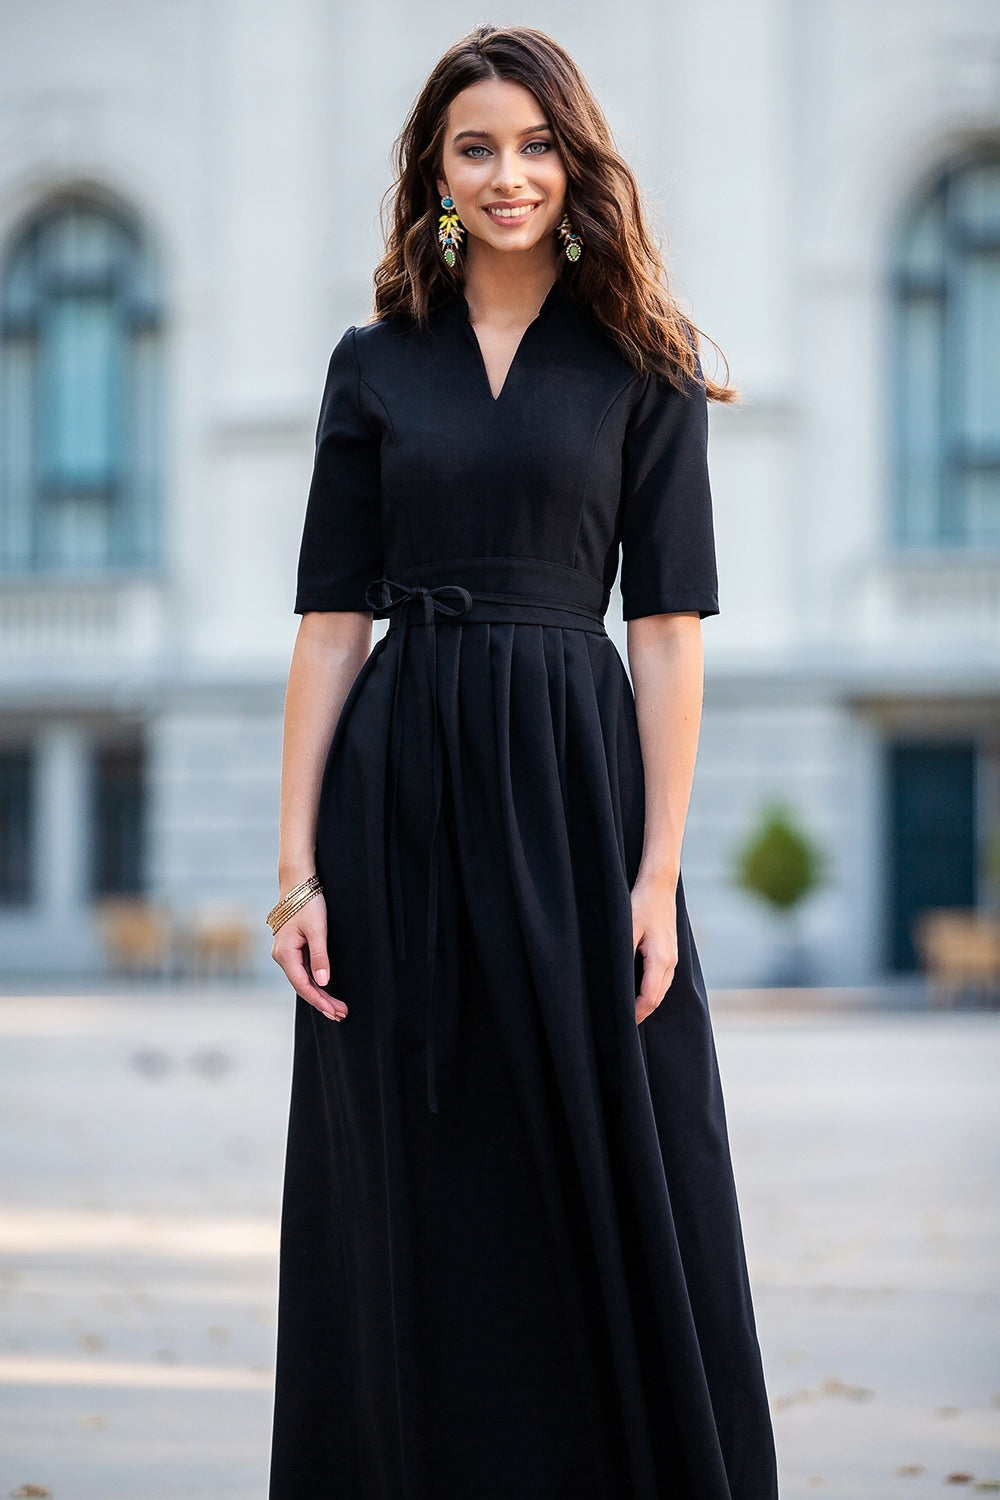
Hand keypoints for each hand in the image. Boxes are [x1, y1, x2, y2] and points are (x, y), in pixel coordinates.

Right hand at [269, 890, 347, 1021]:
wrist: (298, 883)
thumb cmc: (308, 903)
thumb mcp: (318, 929)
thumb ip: (320, 956)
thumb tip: (322, 982)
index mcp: (285, 953)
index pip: (303, 986)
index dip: (320, 1001)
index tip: (335, 1011)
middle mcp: (282, 956)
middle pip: (303, 986)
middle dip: (322, 1002)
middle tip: (341, 1014)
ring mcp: (285, 953)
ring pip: (303, 980)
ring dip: (320, 994)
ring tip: (337, 1007)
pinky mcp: (292, 949)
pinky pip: (303, 971)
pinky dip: (315, 983)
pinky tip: (326, 991)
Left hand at [631, 870, 678, 1023]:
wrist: (659, 886)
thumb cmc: (641, 904)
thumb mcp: (628, 929)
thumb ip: (624, 956)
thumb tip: (616, 982)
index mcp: (661, 960)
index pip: (650, 998)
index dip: (636, 1014)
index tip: (620, 1023)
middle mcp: (671, 962)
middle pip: (657, 998)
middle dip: (641, 1013)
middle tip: (621, 1025)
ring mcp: (673, 958)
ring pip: (661, 990)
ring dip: (646, 1003)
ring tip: (627, 1013)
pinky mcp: (670, 953)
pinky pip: (662, 980)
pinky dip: (651, 991)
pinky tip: (637, 992)